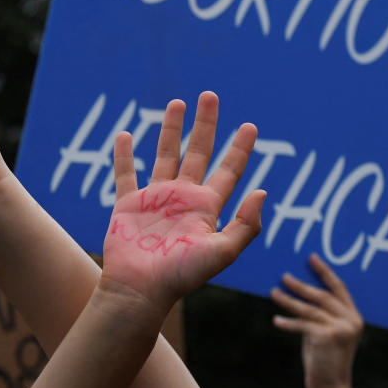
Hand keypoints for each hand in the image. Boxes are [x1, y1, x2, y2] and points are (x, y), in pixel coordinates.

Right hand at [99, 92, 264, 312]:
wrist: (141, 291)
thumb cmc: (182, 276)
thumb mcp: (222, 253)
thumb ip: (245, 225)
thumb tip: (263, 191)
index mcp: (207, 207)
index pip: (229, 170)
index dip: (240, 148)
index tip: (250, 125)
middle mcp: (183, 198)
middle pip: (198, 152)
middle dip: (206, 124)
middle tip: (210, 96)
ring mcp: (156, 199)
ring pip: (165, 154)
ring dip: (170, 129)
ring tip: (177, 102)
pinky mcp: (128, 204)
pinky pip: (125, 173)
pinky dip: (123, 154)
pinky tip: (126, 134)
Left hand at [271, 253, 362, 387]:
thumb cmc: (325, 360)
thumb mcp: (326, 333)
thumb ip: (320, 315)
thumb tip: (298, 292)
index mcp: (354, 317)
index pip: (339, 288)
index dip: (324, 272)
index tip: (311, 258)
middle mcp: (351, 320)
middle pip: (322, 295)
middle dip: (301, 285)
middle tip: (284, 276)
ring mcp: (340, 328)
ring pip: (309, 309)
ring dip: (289, 300)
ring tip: (273, 293)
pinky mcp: (327, 337)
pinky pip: (303, 325)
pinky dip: (288, 322)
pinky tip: (277, 320)